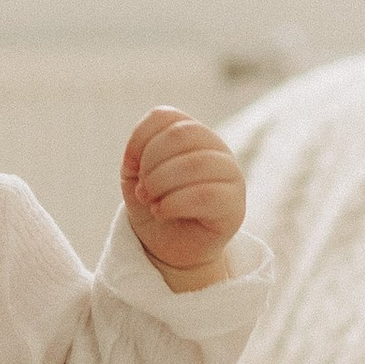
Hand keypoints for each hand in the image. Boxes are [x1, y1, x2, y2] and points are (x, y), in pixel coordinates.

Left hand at [121, 107, 244, 286]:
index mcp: (192, 135)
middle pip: (181, 135)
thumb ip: (138, 155)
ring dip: (160, 184)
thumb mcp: (136, 176)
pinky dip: (174, 203)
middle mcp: (216, 148)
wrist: (170, 247)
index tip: (129, 165)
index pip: (166, 116)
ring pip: (196, 164)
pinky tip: (162, 212)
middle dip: (151, 163)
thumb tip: (140, 155)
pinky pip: (206, 195)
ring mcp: (231, 175)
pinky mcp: (236, 206)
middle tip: (143, 190)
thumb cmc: (155, 205)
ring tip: (150, 202)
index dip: (140, 138)